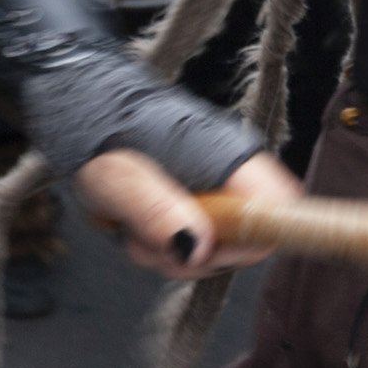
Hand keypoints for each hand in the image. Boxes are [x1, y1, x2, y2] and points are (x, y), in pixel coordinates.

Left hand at [74, 147, 301, 277]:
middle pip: (247, 243)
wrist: (88, 111)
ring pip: (217, 250)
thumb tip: (197, 250)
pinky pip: (197, 245)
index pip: (279, 210)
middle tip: (148, 239)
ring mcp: (218, 191)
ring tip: (134, 228)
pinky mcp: (201, 204)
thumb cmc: (100, 135)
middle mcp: (233, 173)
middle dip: (194, 256)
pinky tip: (138, 228)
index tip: (199, 247)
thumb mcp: (116, 177)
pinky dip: (165, 248)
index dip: (248, 242)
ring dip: (170, 255)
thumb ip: (155, 210)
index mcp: (228, 157)